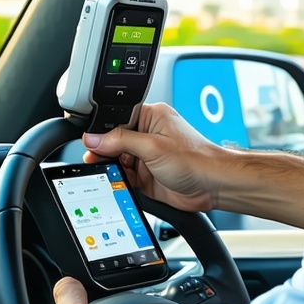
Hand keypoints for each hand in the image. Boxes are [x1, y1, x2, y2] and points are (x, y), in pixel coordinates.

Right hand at [83, 104, 225, 212]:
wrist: (213, 185)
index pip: (117, 119)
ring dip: (112, 168)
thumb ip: (121, 141)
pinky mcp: (147, 177)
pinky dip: (119, 181)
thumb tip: (95, 138)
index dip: (102, 130)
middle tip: (93, 158)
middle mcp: (148, 136)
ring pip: (118, 161)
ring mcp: (147, 157)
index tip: (90, 140)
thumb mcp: (153, 146)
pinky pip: (125, 178)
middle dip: (104, 151)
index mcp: (151, 117)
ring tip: (106, 171)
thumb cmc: (196, 159)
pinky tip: (117, 182)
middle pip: (114, 142)